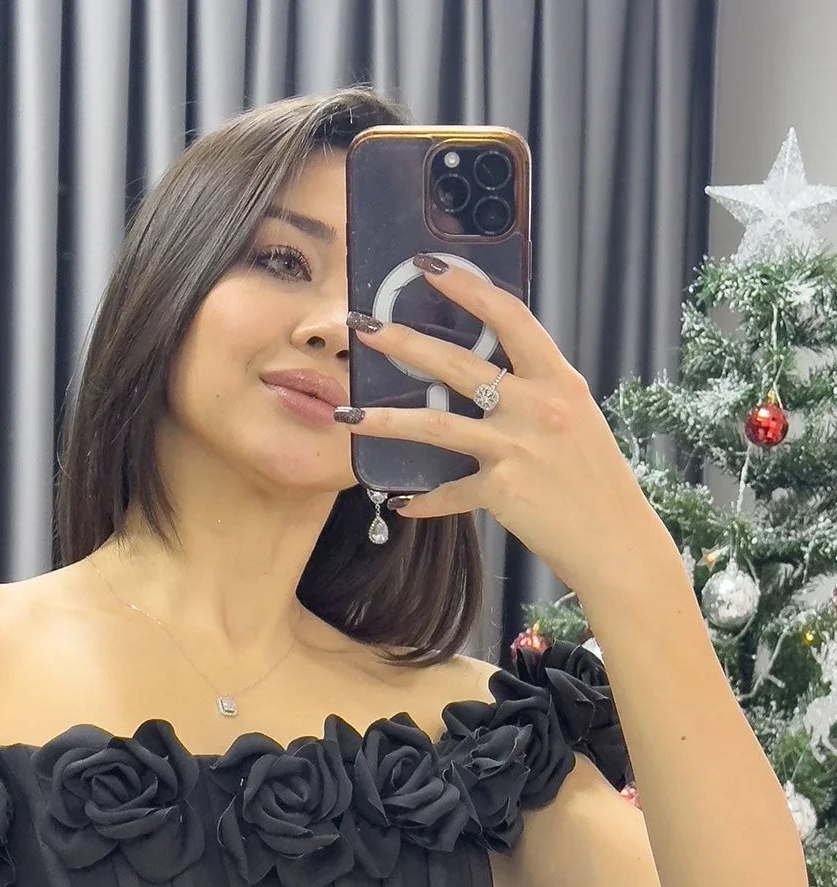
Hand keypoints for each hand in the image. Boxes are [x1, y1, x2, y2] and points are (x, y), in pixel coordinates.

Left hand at [342, 257, 666, 593]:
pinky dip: (425, 500)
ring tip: (347, 414)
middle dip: (404, 342)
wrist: (615, 542)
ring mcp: (516, 449)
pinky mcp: (500, 491)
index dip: (468, 287)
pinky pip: (448, 492)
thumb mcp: (577, 421)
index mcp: (559, 382)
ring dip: (385, 419)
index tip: (430, 267)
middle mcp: (537, 408)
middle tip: (364, 328)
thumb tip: (495, 375)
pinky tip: (402, 503)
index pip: (510, 318)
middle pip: (458, 364)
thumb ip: (537, 394)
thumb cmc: (596, 482)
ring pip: (435, 425)